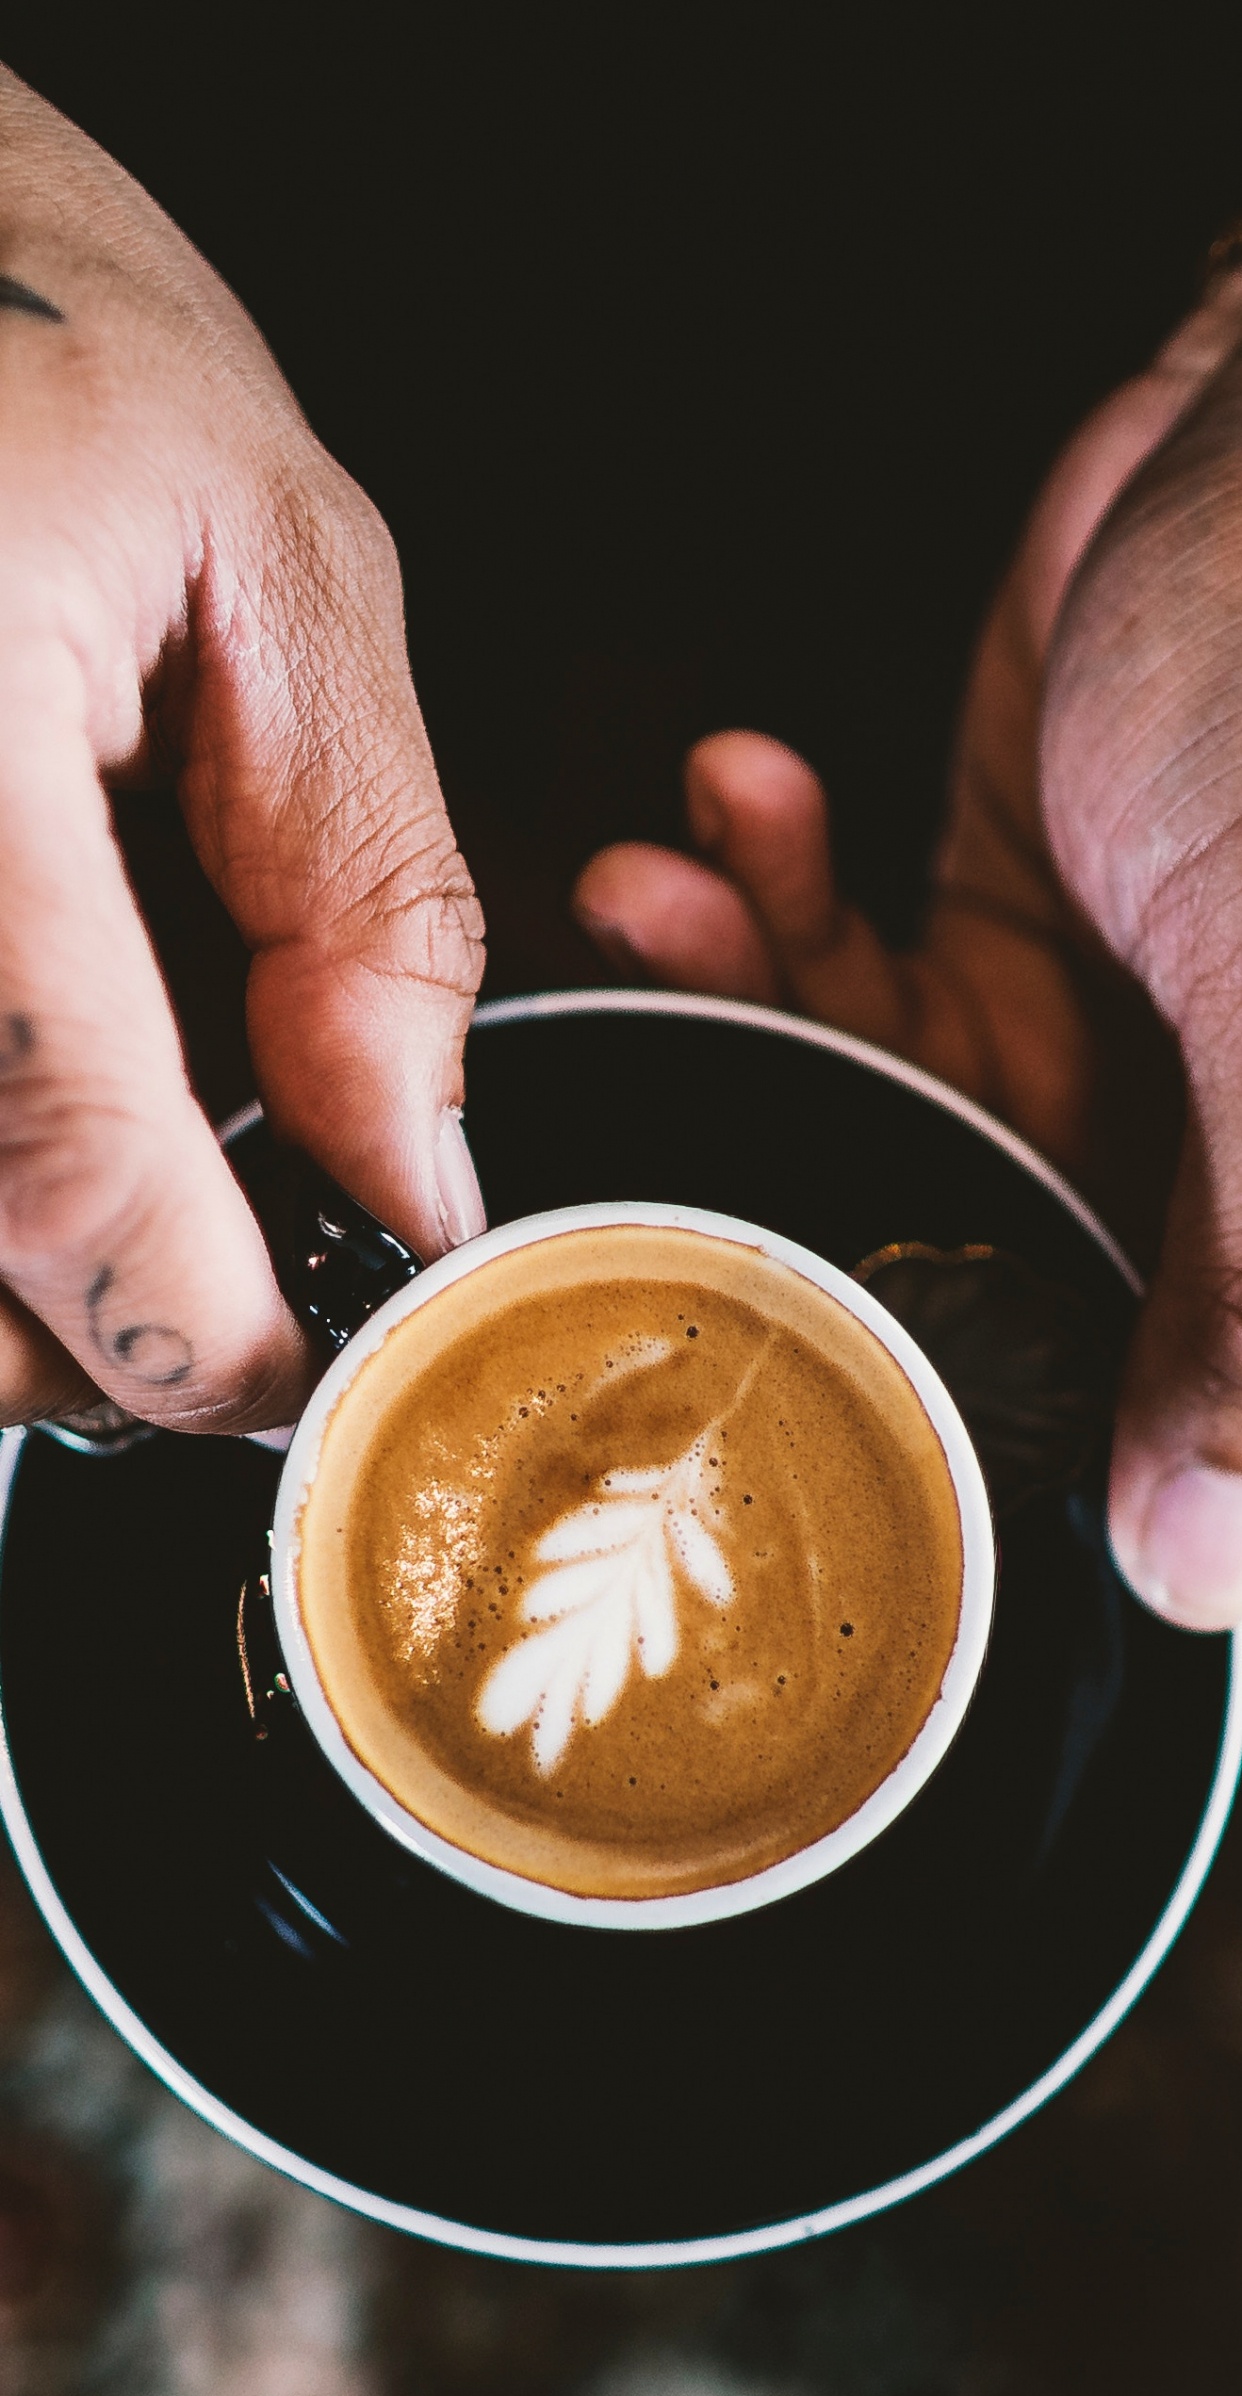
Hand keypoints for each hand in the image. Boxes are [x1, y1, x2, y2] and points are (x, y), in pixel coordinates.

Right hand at [0, 67, 484, 1435]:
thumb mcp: (279, 569)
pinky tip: (25, 1108)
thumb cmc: (38, 334)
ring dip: (4, 1285)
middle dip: (91, 1342)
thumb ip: (366, 895)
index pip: (65, 1160)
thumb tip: (409, 1171)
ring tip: (111, 1192)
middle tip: (208, 1287)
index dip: (204, 1327)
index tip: (302, 1364)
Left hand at [573, 258, 1241, 1628]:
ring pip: (889, 1105)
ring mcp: (1115, 1033)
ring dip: (748, 997)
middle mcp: (1209, 1143)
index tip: (791, 1410)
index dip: (996, 1433)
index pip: (1148, 1403)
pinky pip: (869, 964)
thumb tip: (1193, 1568)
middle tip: (640, 1107)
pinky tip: (733, 807)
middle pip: (981, 1254)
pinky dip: (778, 893)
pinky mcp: (1034, 913)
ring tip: (650, 897)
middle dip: (796, 1164)